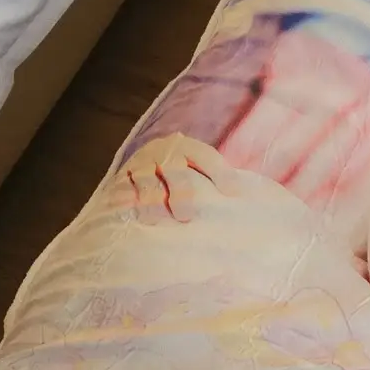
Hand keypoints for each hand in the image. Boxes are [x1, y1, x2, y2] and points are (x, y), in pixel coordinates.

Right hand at [117, 136, 238, 224]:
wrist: (148, 163)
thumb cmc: (186, 175)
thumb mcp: (203, 171)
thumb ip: (223, 181)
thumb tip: (247, 199)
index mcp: (189, 148)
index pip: (207, 156)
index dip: (221, 173)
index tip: (233, 194)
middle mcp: (165, 151)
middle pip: (174, 168)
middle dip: (181, 193)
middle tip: (186, 217)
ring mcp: (142, 162)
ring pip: (146, 179)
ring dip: (151, 200)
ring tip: (156, 221)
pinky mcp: (122, 176)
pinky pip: (122, 186)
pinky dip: (124, 198)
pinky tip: (126, 210)